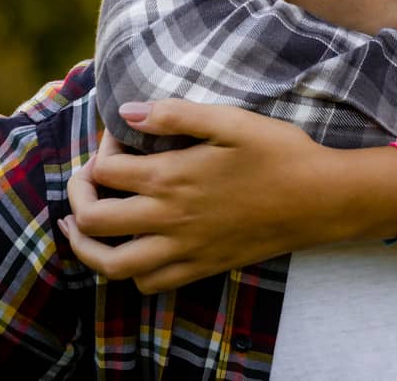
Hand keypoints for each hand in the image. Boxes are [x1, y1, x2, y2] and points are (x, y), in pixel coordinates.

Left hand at [60, 99, 337, 292]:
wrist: (320, 200)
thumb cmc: (279, 153)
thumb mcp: (230, 120)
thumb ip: (176, 113)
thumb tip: (128, 112)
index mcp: (170, 177)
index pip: (104, 170)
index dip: (100, 150)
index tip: (119, 137)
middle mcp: (168, 219)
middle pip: (93, 221)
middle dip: (76, 200)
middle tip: (85, 182)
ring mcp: (183, 249)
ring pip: (111, 265)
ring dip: (88, 247)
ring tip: (82, 227)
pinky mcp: (201, 267)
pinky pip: (148, 284)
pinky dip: (128, 271)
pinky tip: (131, 249)